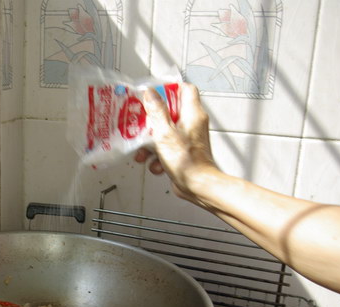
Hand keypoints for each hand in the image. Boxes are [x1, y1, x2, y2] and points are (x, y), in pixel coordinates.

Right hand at [134, 83, 217, 206]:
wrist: (197, 185)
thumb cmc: (187, 161)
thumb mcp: (165, 132)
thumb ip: (157, 111)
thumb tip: (150, 94)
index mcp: (192, 114)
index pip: (185, 89)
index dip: (169, 88)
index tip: (154, 94)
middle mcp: (193, 124)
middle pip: (171, 111)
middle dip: (153, 120)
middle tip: (142, 123)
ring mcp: (189, 138)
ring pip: (166, 131)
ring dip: (152, 142)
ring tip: (144, 151)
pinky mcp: (184, 151)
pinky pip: (167, 147)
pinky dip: (158, 155)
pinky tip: (154, 163)